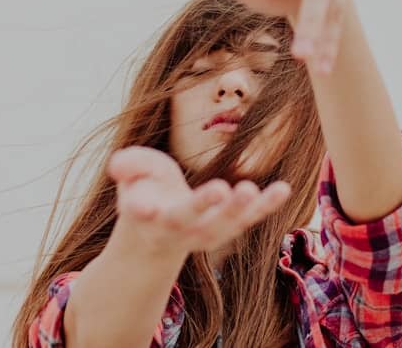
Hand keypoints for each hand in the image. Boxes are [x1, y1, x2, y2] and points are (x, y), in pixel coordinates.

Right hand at [106, 146, 291, 255]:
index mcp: (147, 215)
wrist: (160, 235)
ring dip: (240, 210)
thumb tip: (118, 165)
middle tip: (222, 189)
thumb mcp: (132, 176)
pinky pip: (250, 218)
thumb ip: (127, 165)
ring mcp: (205, 232)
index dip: (142, 209)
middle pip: (191, 220)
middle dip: (205, 206)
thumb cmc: (147, 193)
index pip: (142, 212)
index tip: (144, 206)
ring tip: (251, 190)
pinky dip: (266, 206)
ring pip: (223, 225)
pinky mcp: (229, 227)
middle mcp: (177, 228)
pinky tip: (284, 189)